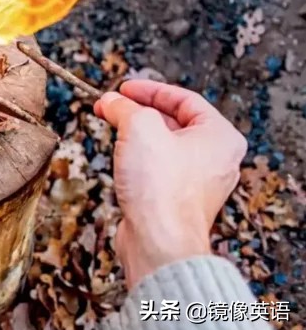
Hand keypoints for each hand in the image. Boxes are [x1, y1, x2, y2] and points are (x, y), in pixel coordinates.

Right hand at [94, 80, 246, 289]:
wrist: (158, 241)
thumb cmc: (161, 188)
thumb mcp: (139, 127)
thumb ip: (123, 107)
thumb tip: (109, 101)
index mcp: (221, 137)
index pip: (184, 99)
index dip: (149, 90)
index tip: (124, 88)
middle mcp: (216, 159)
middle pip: (174, 122)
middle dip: (139, 111)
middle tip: (112, 106)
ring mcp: (198, 182)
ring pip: (164, 146)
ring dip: (136, 135)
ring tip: (112, 127)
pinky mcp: (178, 200)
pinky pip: (159, 169)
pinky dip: (139, 158)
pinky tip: (120, 158)